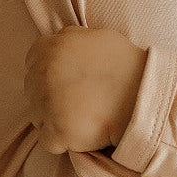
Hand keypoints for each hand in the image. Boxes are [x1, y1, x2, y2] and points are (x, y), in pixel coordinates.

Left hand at [24, 26, 146, 153]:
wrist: (143, 95)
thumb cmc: (124, 64)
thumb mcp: (97, 36)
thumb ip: (70, 39)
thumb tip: (56, 42)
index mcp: (52, 47)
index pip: (33, 60)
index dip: (48, 71)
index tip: (64, 79)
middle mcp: (44, 73)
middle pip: (32, 89)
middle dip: (49, 96)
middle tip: (76, 100)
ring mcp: (49, 103)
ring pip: (37, 116)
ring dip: (54, 118)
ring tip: (81, 115)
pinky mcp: (58, 131)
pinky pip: (48, 140)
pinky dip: (62, 140)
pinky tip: (81, 131)